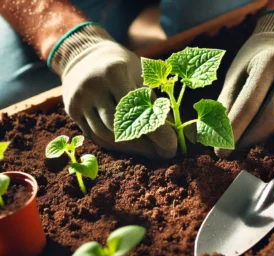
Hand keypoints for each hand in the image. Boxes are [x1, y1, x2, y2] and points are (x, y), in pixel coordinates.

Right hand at [49, 24, 176, 158]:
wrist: (82, 55)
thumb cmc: (120, 65)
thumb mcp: (140, 73)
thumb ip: (152, 100)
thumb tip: (170, 132)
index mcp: (114, 72)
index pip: (138, 110)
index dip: (157, 132)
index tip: (172, 146)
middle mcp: (93, 86)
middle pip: (120, 127)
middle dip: (145, 145)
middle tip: (164, 153)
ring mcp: (79, 99)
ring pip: (106, 135)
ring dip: (131, 148)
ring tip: (151, 152)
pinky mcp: (72, 111)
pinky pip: (94, 135)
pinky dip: (115, 144)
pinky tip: (131, 147)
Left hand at [215, 11, 273, 157]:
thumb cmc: (255, 60)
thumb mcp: (237, 74)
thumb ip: (227, 104)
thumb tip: (217, 138)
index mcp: (267, 61)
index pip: (248, 106)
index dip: (233, 132)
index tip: (220, 151)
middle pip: (271, 120)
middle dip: (249, 140)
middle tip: (234, 149)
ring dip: (267, 140)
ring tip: (251, 137)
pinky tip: (271, 132)